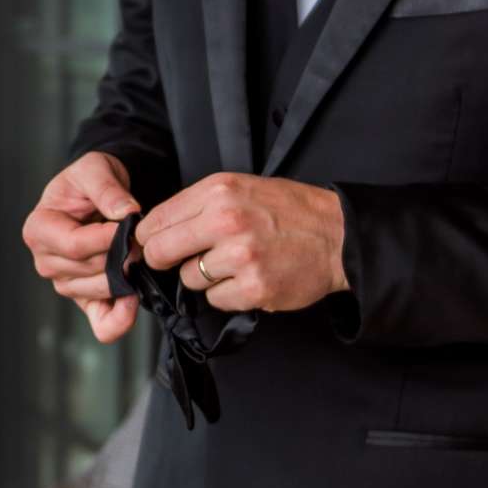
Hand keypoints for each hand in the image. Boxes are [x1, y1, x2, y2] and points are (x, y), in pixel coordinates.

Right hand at [22, 151, 140, 343]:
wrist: (98, 195)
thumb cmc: (89, 181)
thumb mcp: (95, 169)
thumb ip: (108, 190)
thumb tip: (126, 213)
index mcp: (39, 229)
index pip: (74, 245)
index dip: (106, 239)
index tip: (128, 226)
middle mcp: (47, 261)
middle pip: (89, 270)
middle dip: (120, 255)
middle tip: (141, 238)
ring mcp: (66, 283)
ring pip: (99, 291)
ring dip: (125, 276)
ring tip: (137, 253)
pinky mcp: (86, 299)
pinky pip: (102, 323)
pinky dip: (119, 320)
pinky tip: (133, 302)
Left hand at [135, 173, 348, 313]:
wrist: (338, 236)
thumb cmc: (288, 211)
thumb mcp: (240, 188)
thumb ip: (198, 205)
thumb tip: (155, 229)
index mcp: (218, 191)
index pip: (156, 220)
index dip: (149, 237)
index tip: (153, 245)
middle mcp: (226, 221)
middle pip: (160, 252)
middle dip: (164, 260)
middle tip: (181, 261)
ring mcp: (240, 257)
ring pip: (188, 279)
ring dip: (203, 277)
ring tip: (233, 264)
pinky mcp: (254, 289)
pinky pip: (215, 299)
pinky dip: (227, 294)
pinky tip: (247, 278)